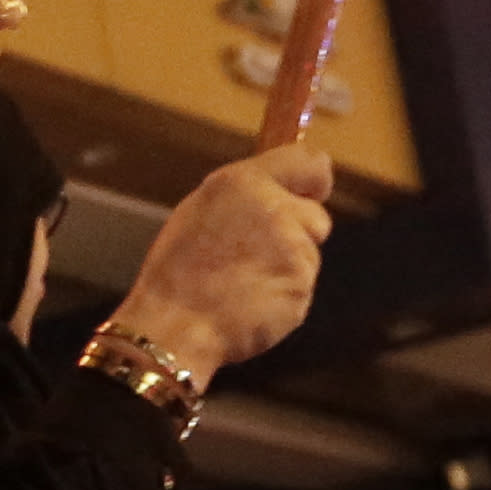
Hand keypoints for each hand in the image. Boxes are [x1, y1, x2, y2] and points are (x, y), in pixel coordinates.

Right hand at [103, 147, 333, 377]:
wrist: (174, 327)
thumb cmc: (177, 273)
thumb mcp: (199, 212)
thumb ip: (245, 196)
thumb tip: (281, 192)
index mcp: (242, 183)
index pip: (310, 163)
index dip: (314, 180)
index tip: (312, 192)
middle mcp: (273, 209)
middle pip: (316, 217)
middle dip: (299, 234)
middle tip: (256, 255)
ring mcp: (292, 248)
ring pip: (309, 256)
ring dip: (288, 268)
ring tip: (243, 283)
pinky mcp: (300, 285)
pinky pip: (302, 288)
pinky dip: (284, 296)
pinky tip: (250, 302)